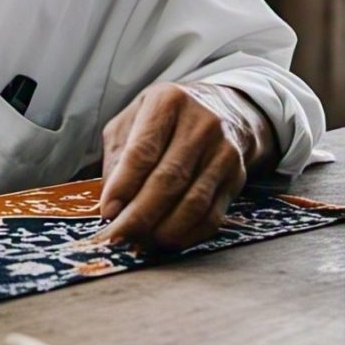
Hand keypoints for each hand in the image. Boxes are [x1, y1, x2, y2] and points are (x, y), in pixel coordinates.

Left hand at [97, 81, 275, 249]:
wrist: (223, 109)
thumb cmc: (165, 117)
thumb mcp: (133, 118)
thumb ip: (118, 154)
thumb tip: (112, 202)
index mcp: (167, 102)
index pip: (143, 151)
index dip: (123, 185)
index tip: (107, 212)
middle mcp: (201, 124)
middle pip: (168, 180)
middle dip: (140, 215)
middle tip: (118, 237)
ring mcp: (224, 152)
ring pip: (193, 202)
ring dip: (163, 229)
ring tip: (139, 242)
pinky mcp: (237, 177)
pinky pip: (212, 215)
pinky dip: (187, 234)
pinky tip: (166, 241)